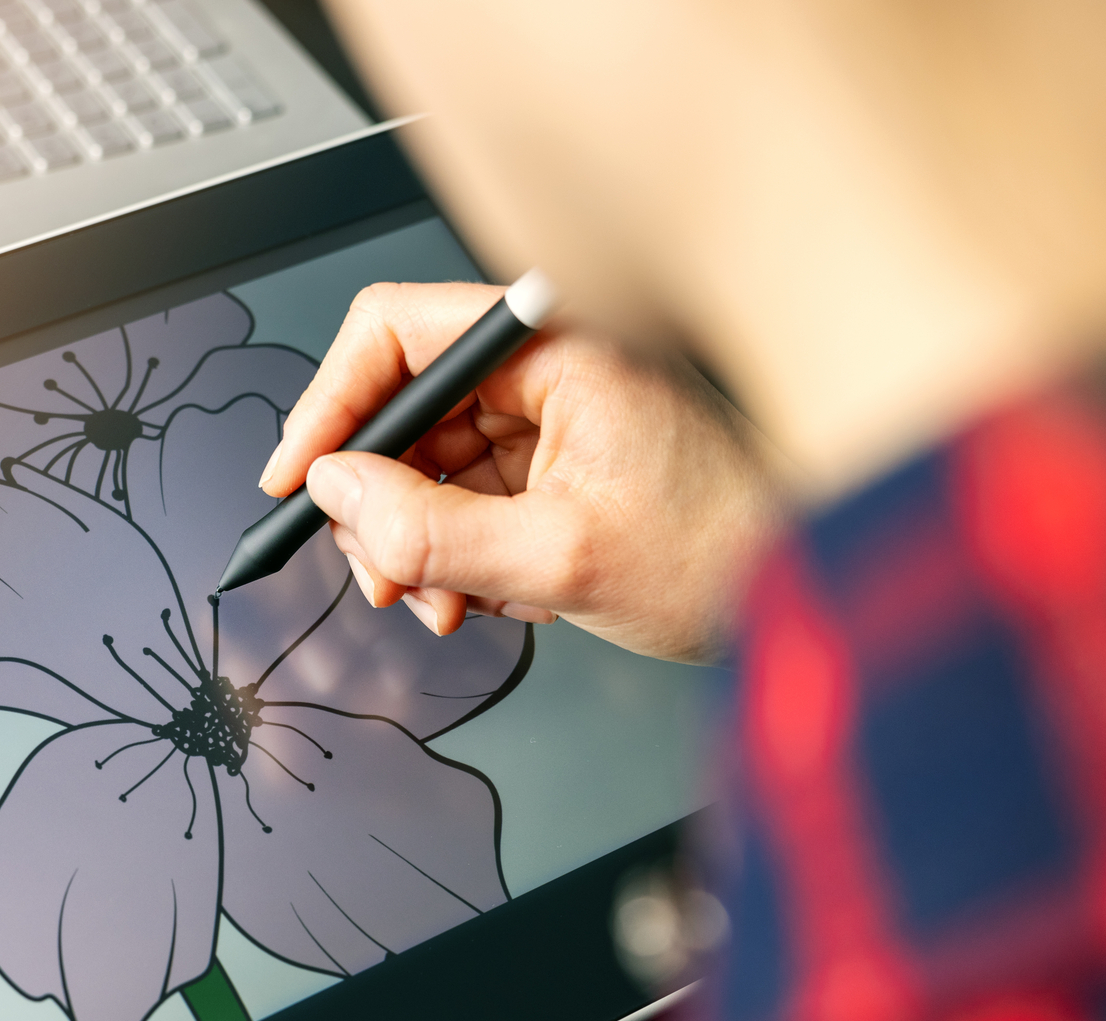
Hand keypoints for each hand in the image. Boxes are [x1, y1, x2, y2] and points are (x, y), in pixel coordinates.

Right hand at [260, 281, 787, 662]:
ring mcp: (548, 415)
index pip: (395, 332)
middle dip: (376, 503)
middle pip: (402, 409)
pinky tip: (484, 596)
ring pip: (424, 464)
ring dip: (414, 544)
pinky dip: (453, 555)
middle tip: (382, 575)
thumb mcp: (560, 559)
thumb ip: (431, 530)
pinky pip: (462, 497)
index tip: (298, 479)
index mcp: (556, 344)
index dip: (331, 406)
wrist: (807, 597)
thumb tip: (335, 494)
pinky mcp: (552, 462)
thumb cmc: (728, 554)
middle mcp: (546, 364)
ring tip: (447, 603)